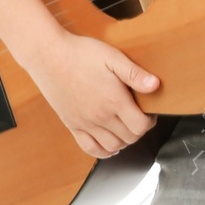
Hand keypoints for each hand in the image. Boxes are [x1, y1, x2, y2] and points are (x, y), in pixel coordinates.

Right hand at [28, 32, 159, 158]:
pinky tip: (109, 144)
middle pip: (130, 137)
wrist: (48, 55)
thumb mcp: (112, 57)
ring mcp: (85, 123)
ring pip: (113, 146)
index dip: (150, 121)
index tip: (148, 111)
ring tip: (125, 127)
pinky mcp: (72, 125)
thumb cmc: (80, 53)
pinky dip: (104, 151)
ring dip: (124, 140)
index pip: (141, 126)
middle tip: (138, 116)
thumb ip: (135, 74)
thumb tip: (156, 85)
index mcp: (114, 101)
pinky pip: (91, 149)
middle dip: (138, 129)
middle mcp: (100, 117)